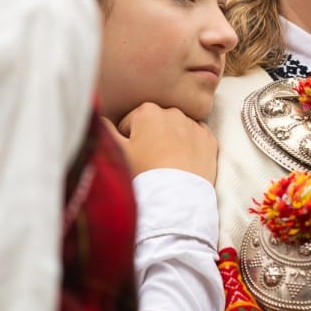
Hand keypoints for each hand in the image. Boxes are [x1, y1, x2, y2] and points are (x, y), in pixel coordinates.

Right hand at [103, 102, 217, 184]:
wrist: (176, 199)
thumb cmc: (143, 174)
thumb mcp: (117, 151)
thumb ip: (104, 129)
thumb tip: (100, 118)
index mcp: (147, 111)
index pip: (130, 122)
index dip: (127, 140)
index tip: (131, 156)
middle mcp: (173, 112)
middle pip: (155, 123)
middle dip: (150, 137)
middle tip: (148, 161)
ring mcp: (194, 125)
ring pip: (176, 129)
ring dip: (170, 140)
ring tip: (165, 165)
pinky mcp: (210, 140)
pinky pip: (196, 138)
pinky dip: (190, 147)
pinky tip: (183, 164)